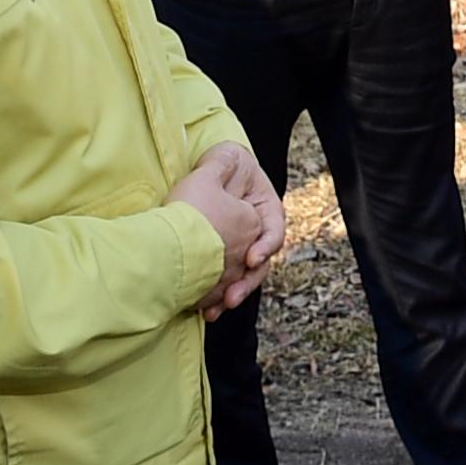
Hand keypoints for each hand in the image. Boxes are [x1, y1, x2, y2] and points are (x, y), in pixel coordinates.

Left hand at [169, 142, 284, 314]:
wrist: (192, 189)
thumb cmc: (209, 174)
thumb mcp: (217, 164)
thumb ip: (225, 160)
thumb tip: (227, 153)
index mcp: (265, 211)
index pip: (273, 231)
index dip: (266, 245)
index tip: (252, 257)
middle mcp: (256, 235)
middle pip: (260, 263)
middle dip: (248, 282)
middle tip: (233, 296)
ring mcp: (240, 252)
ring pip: (244, 279)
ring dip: (234, 294)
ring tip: (218, 308)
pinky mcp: (222, 266)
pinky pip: (225, 286)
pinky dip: (217, 299)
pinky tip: (207, 311)